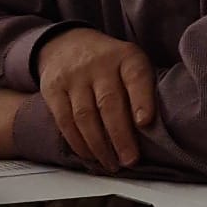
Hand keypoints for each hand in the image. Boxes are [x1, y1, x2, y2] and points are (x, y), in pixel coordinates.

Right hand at [35, 28, 155, 171]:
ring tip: (111, 164)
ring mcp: (73, 76)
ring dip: (99, 146)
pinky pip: (65, 121)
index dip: (142, 100)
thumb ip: (142, 91)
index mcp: (126, 57)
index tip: (145, 123)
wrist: (67, 43)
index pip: (136, 76)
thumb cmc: (109, 64)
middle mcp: (98, 64)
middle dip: (120, 136)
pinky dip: (78, 143)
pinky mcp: (53, 89)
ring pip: (85, 116)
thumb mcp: (131, 64)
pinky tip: (90, 155)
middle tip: (129, 160)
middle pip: (109, 102)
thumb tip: (153, 135)